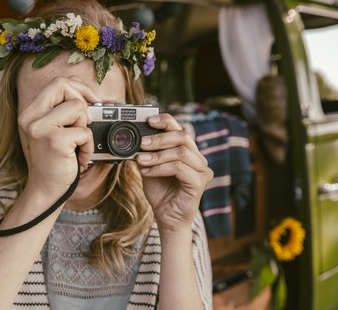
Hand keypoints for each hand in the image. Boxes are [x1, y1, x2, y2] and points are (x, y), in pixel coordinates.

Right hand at [17, 77, 99, 201]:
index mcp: (30, 112)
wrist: (45, 190)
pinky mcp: (55, 141)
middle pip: (64, 86)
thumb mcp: (53, 131)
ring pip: (78, 107)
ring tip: (77, 145)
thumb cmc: (53, 162)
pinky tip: (79, 158)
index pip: (57, 82)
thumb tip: (88, 94)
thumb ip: (62, 111)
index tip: (91, 101)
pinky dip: (88, 146)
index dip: (79, 87)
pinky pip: (85, 132)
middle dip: (82, 102)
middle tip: (83, 124)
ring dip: (85, 128)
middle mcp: (30, 117)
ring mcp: (40, 128)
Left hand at [136, 113, 212, 233]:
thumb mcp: (149, 167)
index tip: (149, 120)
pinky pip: (179, 168)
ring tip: (142, 160)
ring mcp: (202, 170)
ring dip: (158, 155)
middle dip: (159, 138)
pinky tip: (147, 173)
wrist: (166, 218)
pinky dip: (160, 168)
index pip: (181, 129)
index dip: (166, 121)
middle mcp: (198, 158)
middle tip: (142, 144)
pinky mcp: (200, 182)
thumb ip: (147, 153)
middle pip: (183, 136)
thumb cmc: (161, 193)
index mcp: (188, 151)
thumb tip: (135, 138)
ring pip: (181, 152)